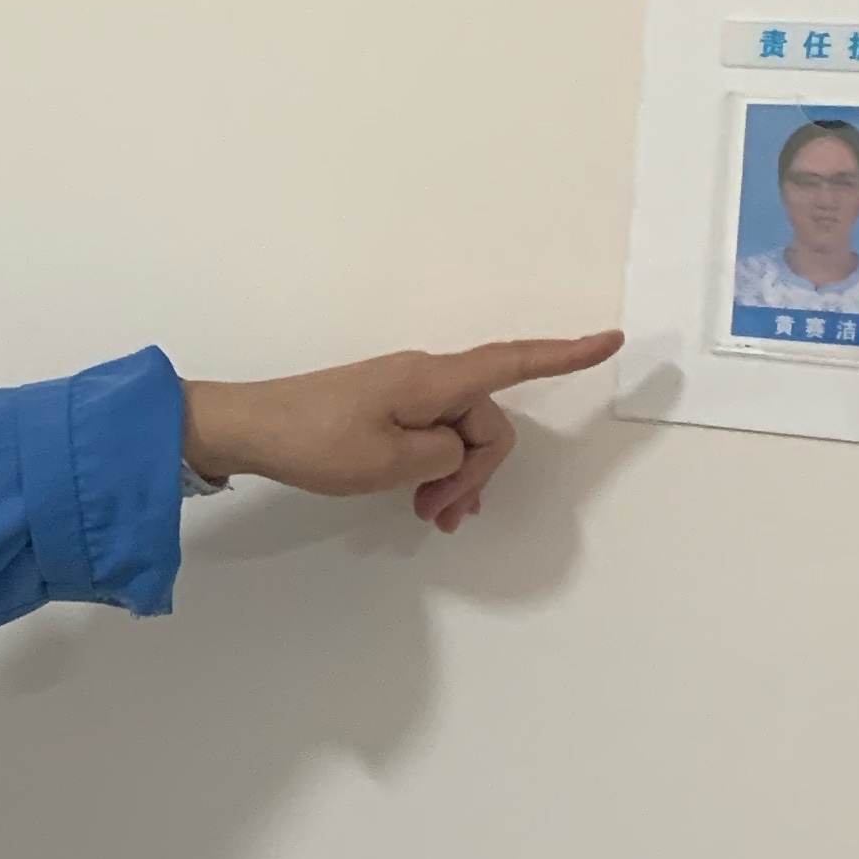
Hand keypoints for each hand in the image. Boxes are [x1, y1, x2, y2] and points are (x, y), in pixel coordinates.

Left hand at [181, 334, 622, 535]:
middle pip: (485, 422)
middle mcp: (425, 376)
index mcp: (433, 379)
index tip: (611, 340)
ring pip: (458, 435)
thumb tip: (456, 448)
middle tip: (439, 516)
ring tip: (429, 518)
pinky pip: (431, 436)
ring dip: (454, 477)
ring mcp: (404, 391)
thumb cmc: (316, 442)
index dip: (566, 356)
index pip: (514, 362)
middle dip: (477, 472)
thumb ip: (443, 455)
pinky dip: (434, 469)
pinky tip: (421, 500)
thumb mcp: (390, 462)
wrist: (247, 428)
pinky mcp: (384, 407)